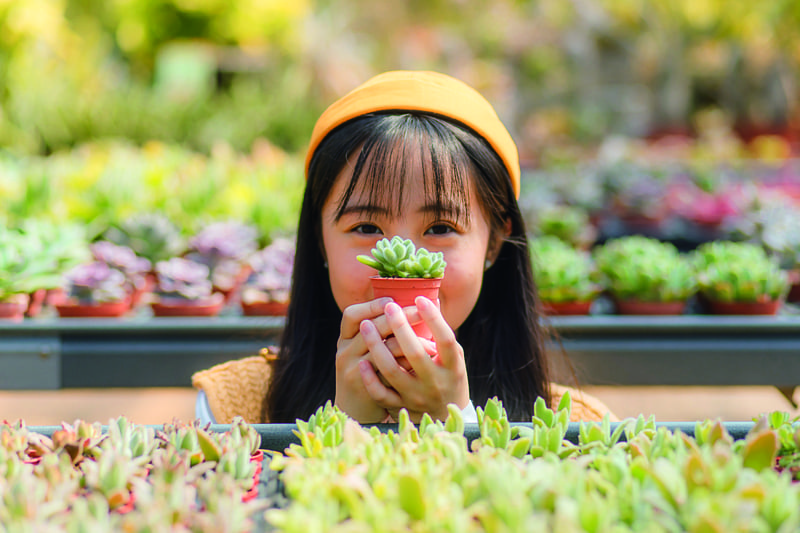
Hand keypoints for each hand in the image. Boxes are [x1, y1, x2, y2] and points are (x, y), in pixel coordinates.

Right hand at [334, 297, 427, 422]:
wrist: (354, 413)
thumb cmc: (366, 376)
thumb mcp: (362, 352)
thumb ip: (378, 333)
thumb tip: (409, 307)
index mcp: (345, 341)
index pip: (351, 315)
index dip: (372, 305)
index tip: (393, 300)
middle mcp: (345, 353)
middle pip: (371, 326)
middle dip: (399, 316)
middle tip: (419, 310)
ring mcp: (353, 372)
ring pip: (385, 348)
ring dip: (411, 340)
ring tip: (430, 340)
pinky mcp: (367, 390)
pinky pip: (391, 372)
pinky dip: (409, 364)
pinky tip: (425, 358)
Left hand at [358, 296, 468, 422]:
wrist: (445, 418)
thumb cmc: (448, 377)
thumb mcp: (453, 358)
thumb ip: (441, 335)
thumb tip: (428, 300)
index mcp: (452, 368)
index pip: (445, 340)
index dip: (433, 319)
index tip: (420, 299)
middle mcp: (435, 383)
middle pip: (415, 353)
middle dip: (400, 327)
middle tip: (390, 306)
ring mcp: (416, 397)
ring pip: (392, 371)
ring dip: (377, 346)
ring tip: (365, 325)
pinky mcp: (401, 407)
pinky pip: (381, 394)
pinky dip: (370, 378)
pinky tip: (362, 361)